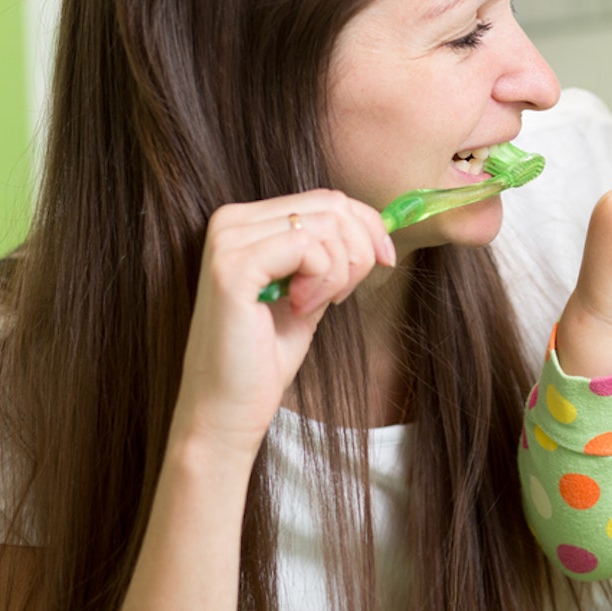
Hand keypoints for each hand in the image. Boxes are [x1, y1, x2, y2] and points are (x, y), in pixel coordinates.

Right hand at [171, 189, 394, 460]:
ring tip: (313, 306)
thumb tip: (377, 225)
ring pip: (327, 225)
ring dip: (340, 272)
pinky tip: (300, 308)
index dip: (368, 225)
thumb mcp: (310, 291)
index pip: (325, 199)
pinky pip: (310, 249)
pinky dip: (324, 281)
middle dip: (359, 251)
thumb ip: (331, 254)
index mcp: (244, 221)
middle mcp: (229, 221)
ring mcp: (227, 241)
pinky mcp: (233, 268)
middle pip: (332, 206)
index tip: (385, 259)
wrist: (226, 412)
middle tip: (342, 296)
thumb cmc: (264, 357)